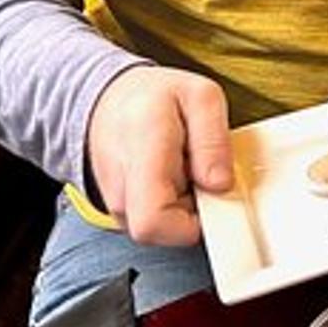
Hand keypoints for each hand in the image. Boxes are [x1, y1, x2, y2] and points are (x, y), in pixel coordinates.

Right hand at [85, 65, 232, 245]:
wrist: (107, 101)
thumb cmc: (154, 97)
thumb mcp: (201, 96)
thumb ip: (214, 140)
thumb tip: (220, 184)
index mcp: (142, 153)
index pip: (153, 220)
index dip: (190, 225)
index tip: (213, 196)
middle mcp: (122, 187)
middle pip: (164, 230)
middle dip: (196, 207)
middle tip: (201, 170)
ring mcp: (117, 204)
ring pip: (162, 228)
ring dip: (185, 204)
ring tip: (184, 166)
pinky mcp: (121, 212)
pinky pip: (157, 222)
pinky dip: (173, 204)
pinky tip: (172, 175)